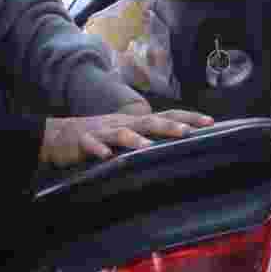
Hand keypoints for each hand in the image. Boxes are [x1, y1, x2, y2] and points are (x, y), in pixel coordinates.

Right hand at [41, 107, 212, 166]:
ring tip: (148, 146)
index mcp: (135, 122)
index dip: (188, 117)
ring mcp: (103, 131)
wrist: (60, 135)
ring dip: (135, 139)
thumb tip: (181, 147)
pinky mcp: (84, 142)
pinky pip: (92, 145)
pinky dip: (99, 150)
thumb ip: (150, 138)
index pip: (166, 115)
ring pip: (121, 132)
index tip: (210, 122)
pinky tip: (106, 156)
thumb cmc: (101, 136)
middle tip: (188, 132)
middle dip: (169, 126)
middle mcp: (123, 123)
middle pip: (149, 121)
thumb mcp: (128, 134)